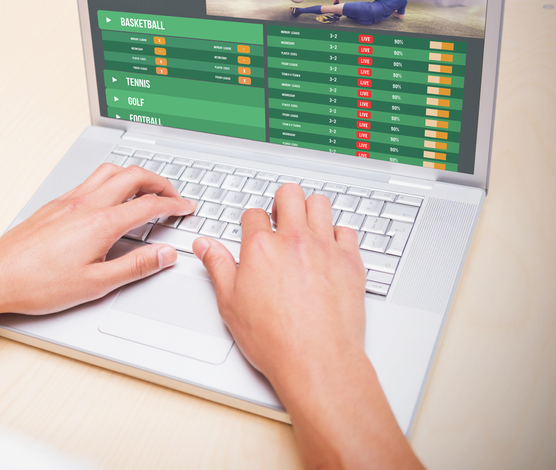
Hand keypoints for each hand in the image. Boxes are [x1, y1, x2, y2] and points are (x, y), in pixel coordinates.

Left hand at [0, 164, 194, 329]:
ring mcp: (68, 200)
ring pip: (110, 171)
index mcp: (101, 222)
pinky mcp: (55, 204)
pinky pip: (91, 179)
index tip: (187, 209)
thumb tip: (165, 255)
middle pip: (133, 176)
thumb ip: (136, 266)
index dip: (175, 205)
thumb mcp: (97, 284)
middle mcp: (86, 204)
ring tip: (147, 190)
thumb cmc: (39, 284)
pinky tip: (111, 197)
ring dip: (135, 175)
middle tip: (174, 195)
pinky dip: (112, 180)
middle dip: (160, 182)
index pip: (149, 205)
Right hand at [192, 183, 363, 385]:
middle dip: (282, 202)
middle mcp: (294, 241)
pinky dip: (339, 235)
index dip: (250, 222)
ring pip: (320, 204)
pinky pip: (348, 231)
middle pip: (289, 195)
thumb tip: (205, 246)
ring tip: (305, 227)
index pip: (253, 214)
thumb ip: (218, 266)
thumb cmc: (275, 339)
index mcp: (261, 248)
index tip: (253, 232)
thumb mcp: (230, 303)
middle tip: (280, 218)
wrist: (317, 361)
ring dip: (310, 211)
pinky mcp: (350, 262)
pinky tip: (330, 249)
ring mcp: (325, 249)